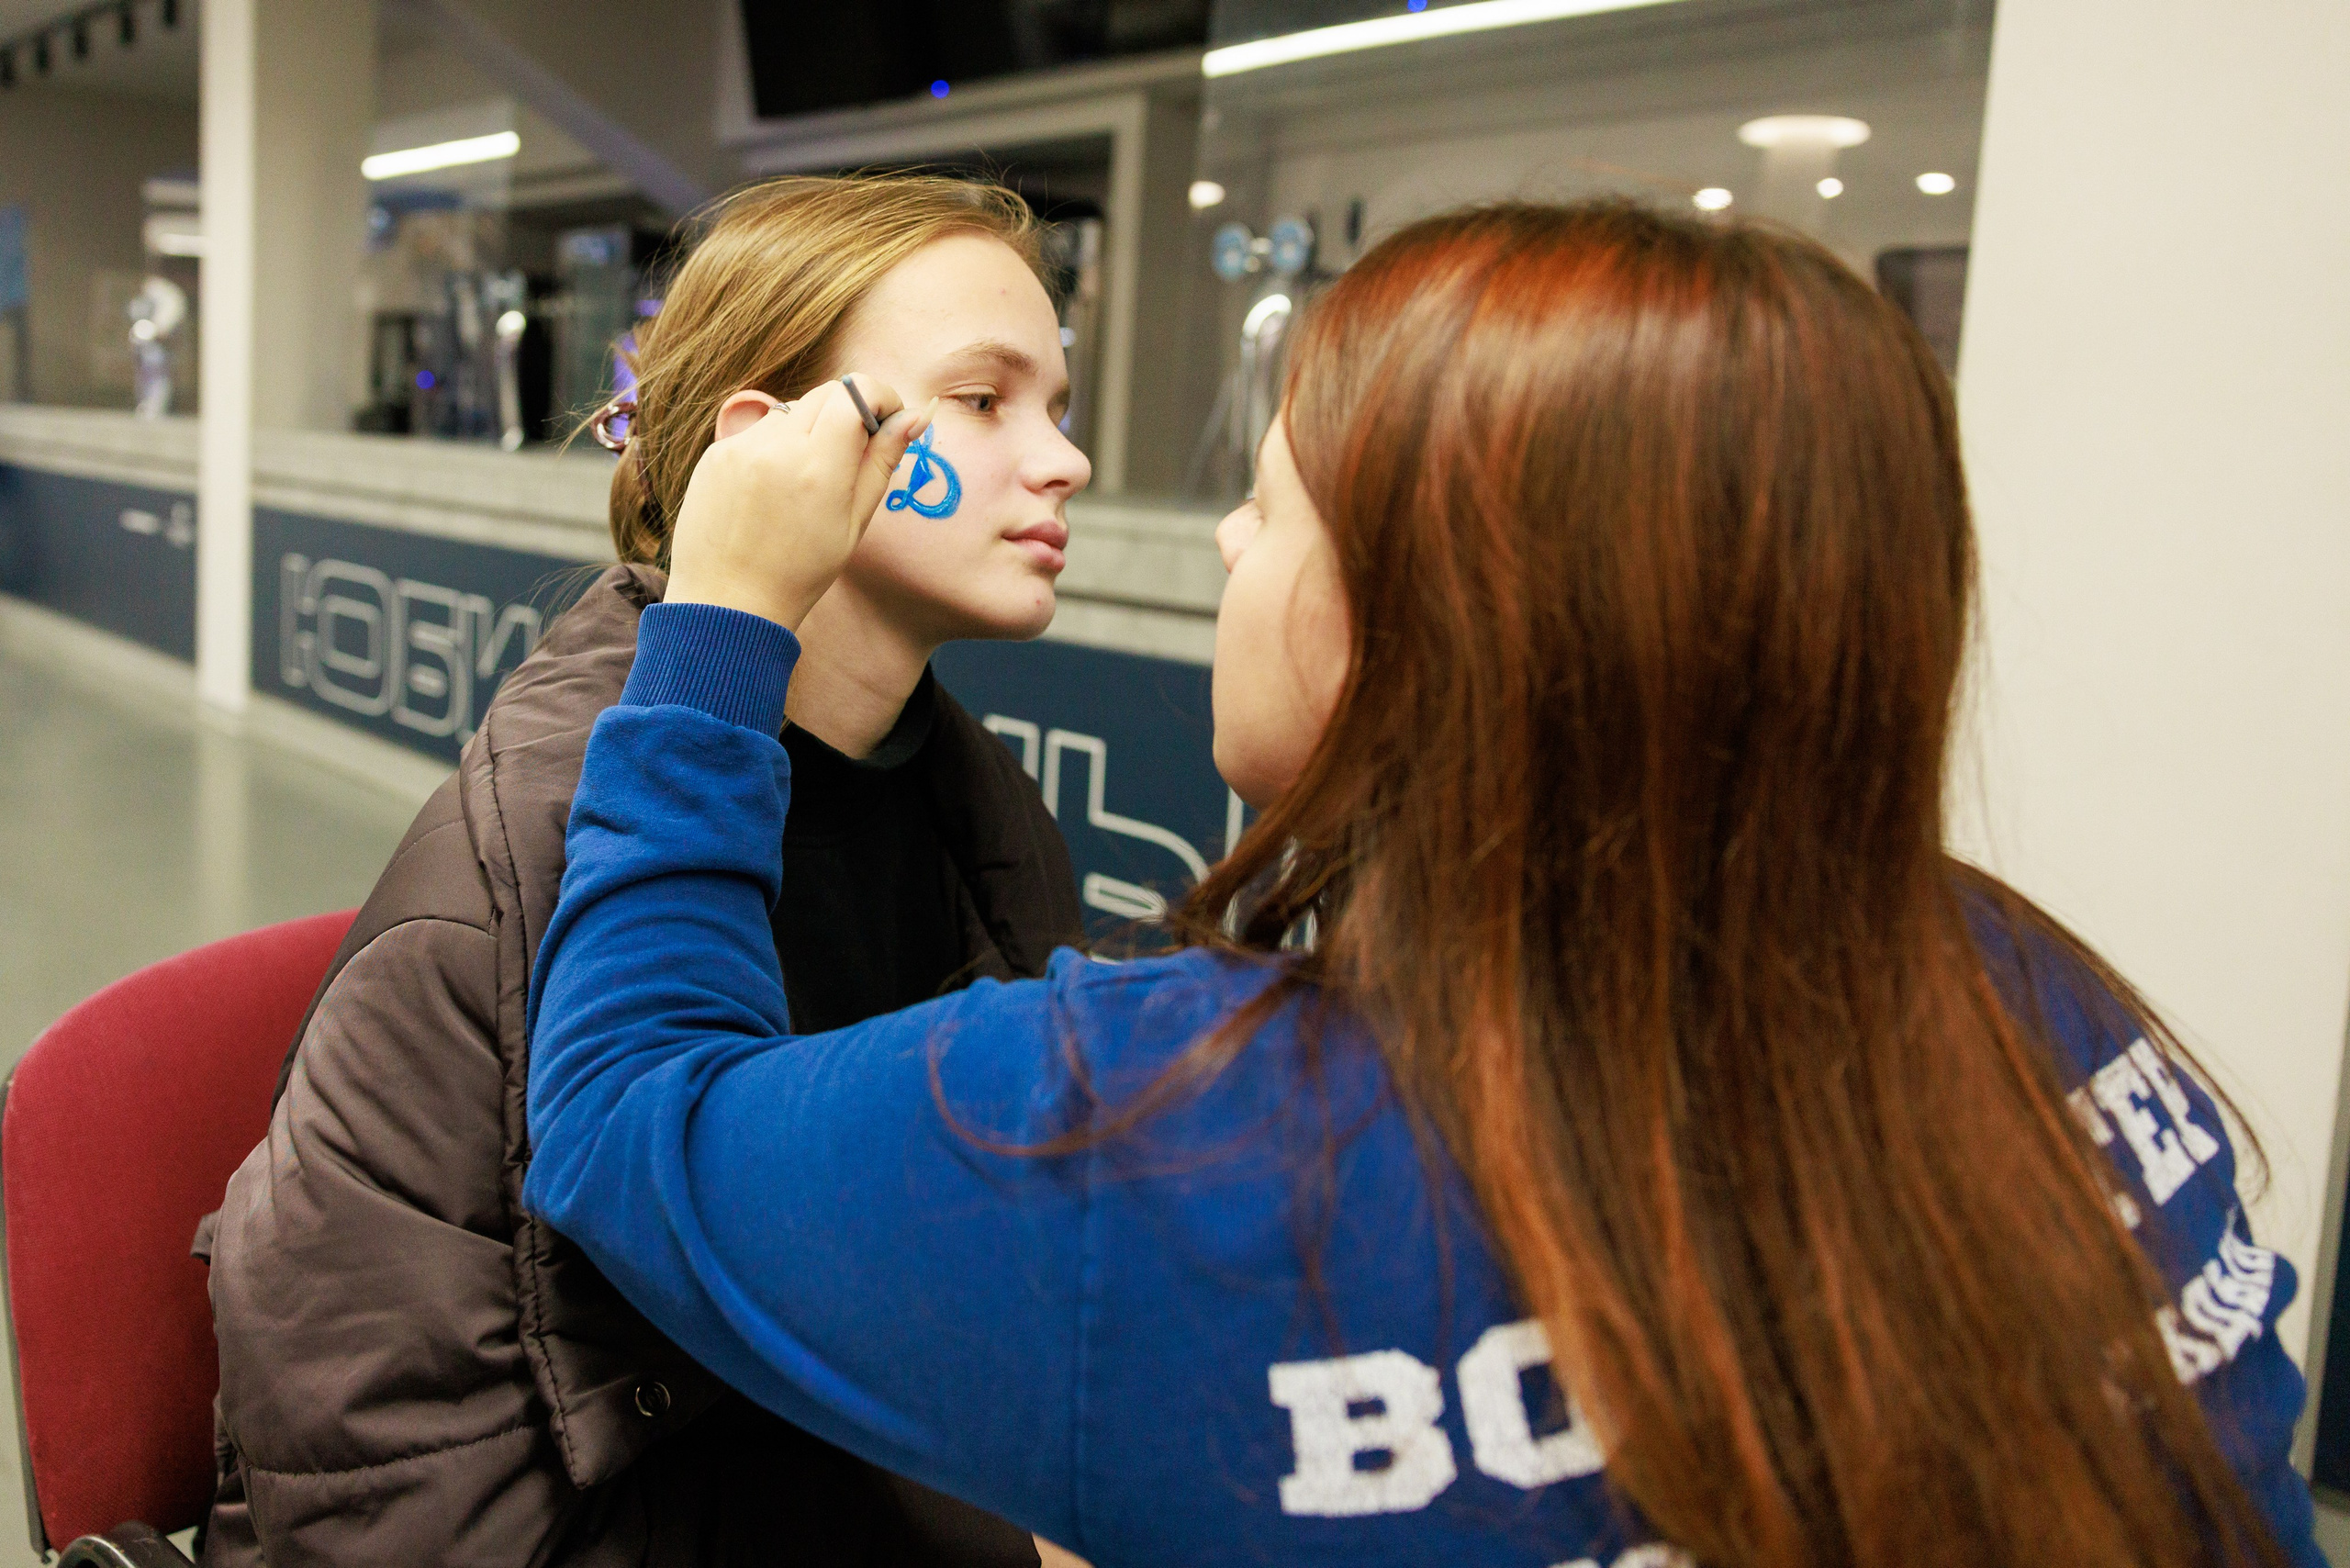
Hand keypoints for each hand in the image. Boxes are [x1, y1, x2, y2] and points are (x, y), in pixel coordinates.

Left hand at [664, 375, 934, 631]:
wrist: (727, 602)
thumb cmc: (800, 572)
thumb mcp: (855, 522)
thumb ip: (882, 462)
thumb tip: (915, 417)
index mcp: (818, 467)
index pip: (855, 391)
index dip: (880, 397)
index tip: (888, 419)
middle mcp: (776, 447)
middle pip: (825, 394)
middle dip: (849, 410)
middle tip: (855, 451)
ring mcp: (740, 447)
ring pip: (791, 410)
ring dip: (810, 429)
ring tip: (807, 481)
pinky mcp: (715, 453)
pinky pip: (758, 432)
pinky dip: (776, 447)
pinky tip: (773, 491)